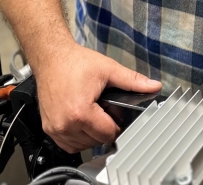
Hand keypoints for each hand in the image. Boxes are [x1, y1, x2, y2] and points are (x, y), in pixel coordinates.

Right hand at [34, 42, 161, 152]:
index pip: (108, 133)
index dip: (116, 123)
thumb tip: (154, 86)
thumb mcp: (108, 69)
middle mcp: (65, 125)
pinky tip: (82, 119)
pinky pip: (68, 144)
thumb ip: (132, 81)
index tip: (115, 111)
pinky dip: (77, 136)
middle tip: (103, 108)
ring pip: (81, 145)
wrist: (52, 57)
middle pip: (95, 141)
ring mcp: (55, 129)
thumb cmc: (76, 62)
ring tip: (93, 112)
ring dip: (91, 133)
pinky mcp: (48, 129)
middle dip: (104, 127)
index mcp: (81, 113)